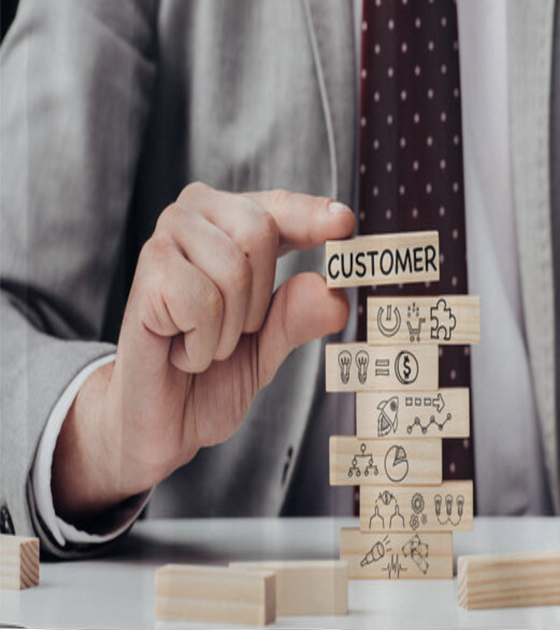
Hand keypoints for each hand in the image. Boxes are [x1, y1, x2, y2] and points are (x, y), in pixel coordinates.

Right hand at [52, 184, 353, 522]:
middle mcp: (194, 219)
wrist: (160, 421)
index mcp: (229, 226)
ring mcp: (164, 242)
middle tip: (234, 332)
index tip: (345, 223)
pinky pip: (203, 303)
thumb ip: (299, 317)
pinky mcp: (146, 276)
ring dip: (229, 330)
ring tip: (204, 344)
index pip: (278, 208)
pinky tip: (181, 351)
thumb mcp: (271, 347)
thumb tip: (333, 293)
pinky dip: (203, 344)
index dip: (312, 214)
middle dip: (259, 300)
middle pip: (259, 229)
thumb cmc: (213, 374)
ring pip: (233, 270)